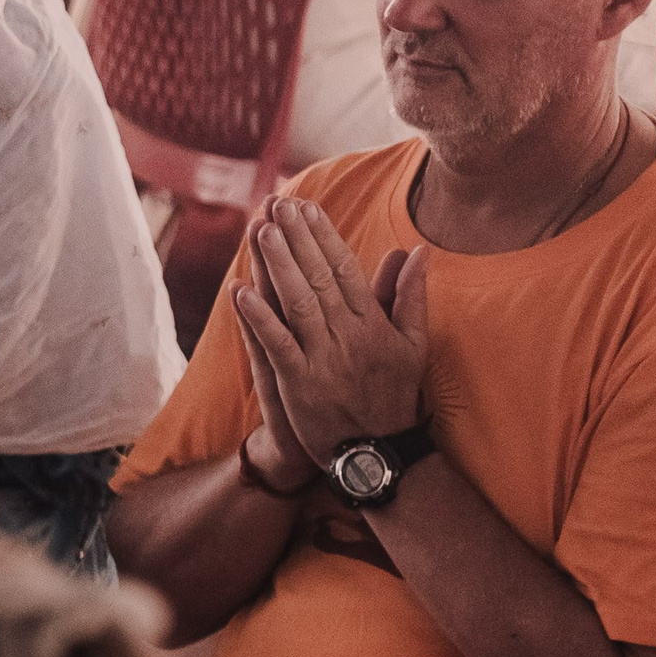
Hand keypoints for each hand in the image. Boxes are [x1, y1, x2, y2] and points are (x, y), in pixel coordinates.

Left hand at [232, 198, 427, 465]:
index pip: (345, 269)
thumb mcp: (413, 345)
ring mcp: (324, 359)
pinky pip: (277, 344)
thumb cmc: (393, 396)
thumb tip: (416, 250)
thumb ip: (410, 296)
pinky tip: (239, 291)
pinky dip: (258, 317)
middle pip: (318, 278)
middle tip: (278, 203)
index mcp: (374, 323)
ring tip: (260, 231)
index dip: (324, 236)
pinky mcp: (300, 384)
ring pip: (298, 303)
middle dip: (297, 238)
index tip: (308, 207)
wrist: (378, 453)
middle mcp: (350, 336)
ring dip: (278, 266)